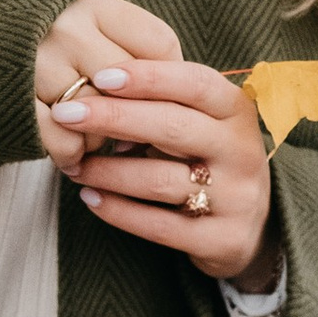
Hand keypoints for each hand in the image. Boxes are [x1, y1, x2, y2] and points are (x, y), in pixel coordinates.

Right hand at [35, 0, 182, 173]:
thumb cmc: (38, 29)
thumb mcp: (82, 15)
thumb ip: (124, 41)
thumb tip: (172, 99)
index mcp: (93, 1)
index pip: (159, 45)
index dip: (166, 80)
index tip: (157, 97)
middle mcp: (68, 26)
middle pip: (132, 88)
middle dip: (137, 118)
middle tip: (131, 134)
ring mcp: (38, 61)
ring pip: (99, 118)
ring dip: (100, 140)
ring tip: (91, 140)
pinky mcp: (13, 97)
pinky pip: (63, 140)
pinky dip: (71, 156)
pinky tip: (70, 156)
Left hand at [50, 52, 279, 286]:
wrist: (251, 225)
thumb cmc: (208, 158)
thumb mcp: (201, 123)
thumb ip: (164, 103)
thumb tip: (99, 90)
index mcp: (237, 112)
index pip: (195, 84)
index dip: (149, 77)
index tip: (101, 76)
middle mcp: (242, 152)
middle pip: (173, 127)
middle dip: (113, 117)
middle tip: (66, 113)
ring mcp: (236, 198)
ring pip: (159, 180)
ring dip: (107, 171)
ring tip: (73, 164)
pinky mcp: (223, 240)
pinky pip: (158, 226)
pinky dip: (117, 210)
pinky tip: (90, 197)